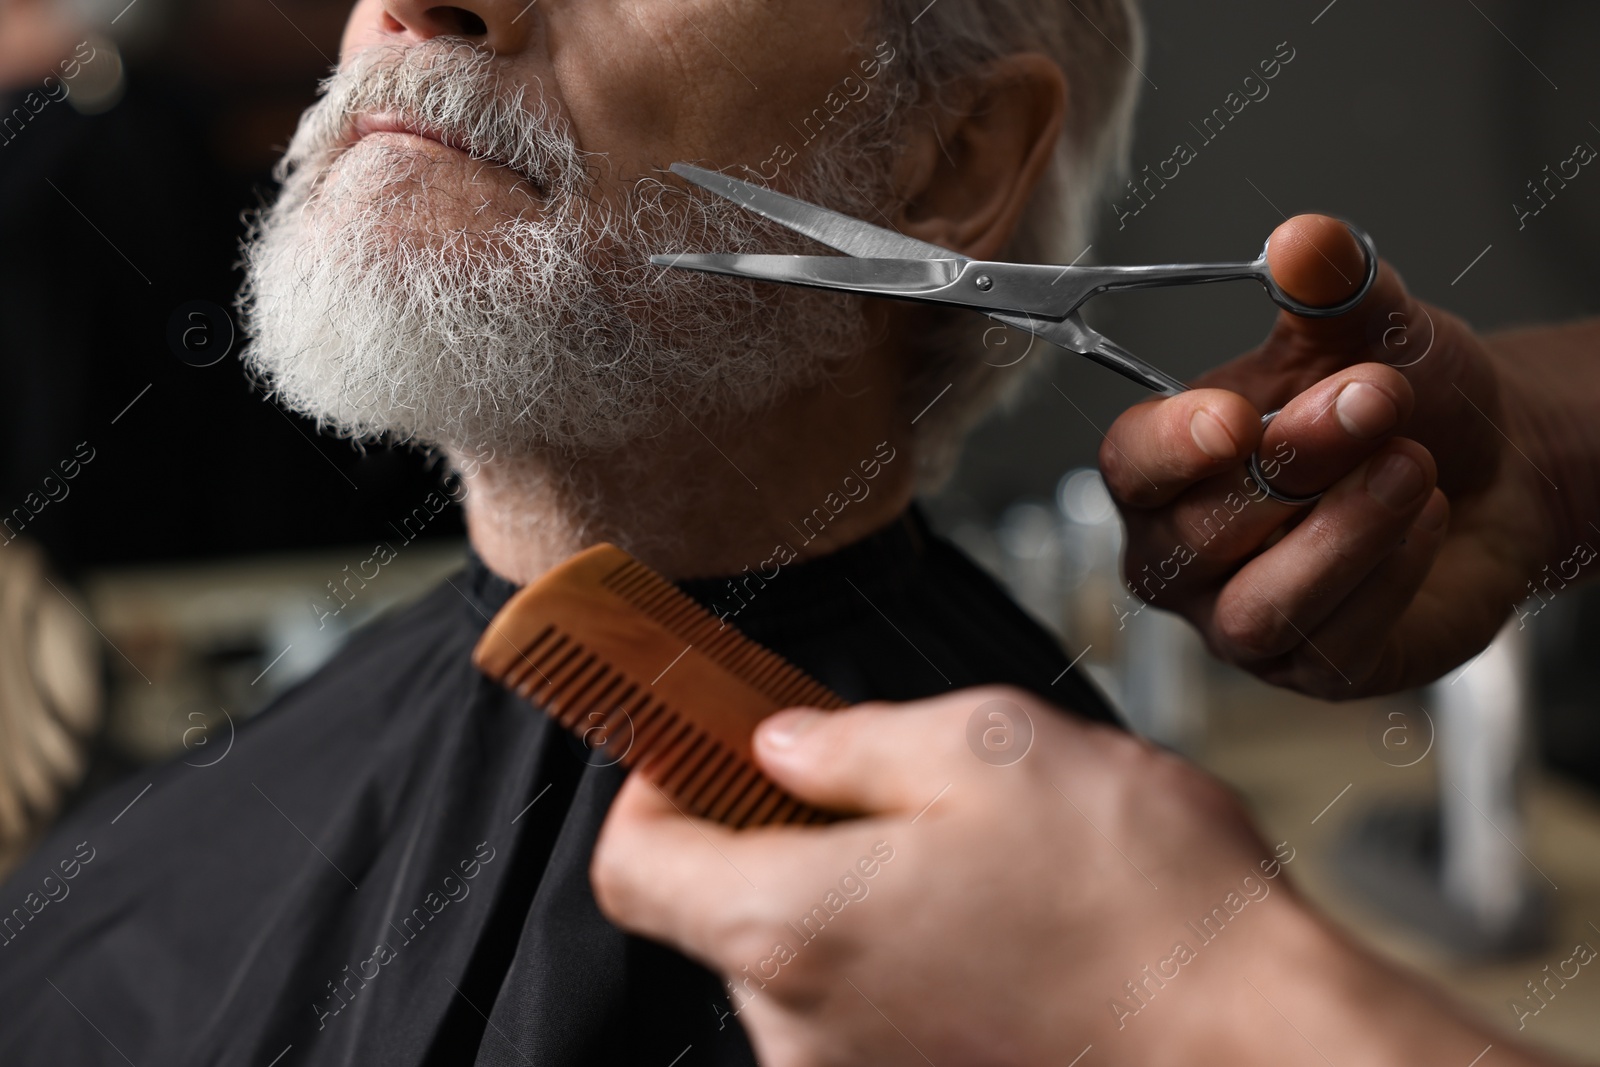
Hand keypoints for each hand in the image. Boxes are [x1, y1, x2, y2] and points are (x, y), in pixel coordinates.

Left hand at [590, 689, 1524, 1065]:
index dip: (650, 791)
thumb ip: (851, 743)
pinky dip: (888, 954)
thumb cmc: (1135, 893)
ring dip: (844, 893)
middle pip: (718, 911)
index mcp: (795, 923)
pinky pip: (857, 1011)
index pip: (632, 867)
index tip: (697, 749)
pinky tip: (985, 921)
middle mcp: (801, 1026)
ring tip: (960, 852)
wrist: (1257, 1037)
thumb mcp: (987, 747)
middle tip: (864, 778)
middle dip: (770, 832)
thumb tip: (779, 746)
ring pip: (797, 958)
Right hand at [1101, 215, 1555, 697]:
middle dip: (1293, 466)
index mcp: (1165, 467)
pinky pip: (1330, 642)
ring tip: (1412, 465)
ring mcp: (1242, 620)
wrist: (1493, 471)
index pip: (1127, 466)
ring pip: (1257, 608)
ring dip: (1343, 531)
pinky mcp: (1313, 668)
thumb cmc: (1402, 407)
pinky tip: (1424, 520)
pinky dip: (1387, 572)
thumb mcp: (1371, 330)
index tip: (1234, 417)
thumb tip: (1303, 241)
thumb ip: (1331, 286)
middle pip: (1193, 535)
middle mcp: (1185, 553)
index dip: (1171, 448)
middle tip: (1374, 400)